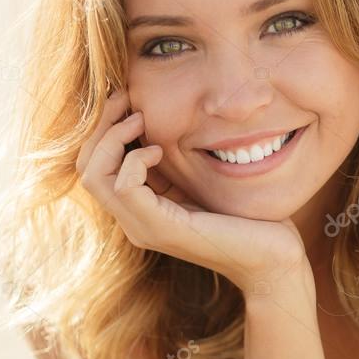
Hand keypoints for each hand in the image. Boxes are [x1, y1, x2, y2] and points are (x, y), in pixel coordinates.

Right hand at [76, 89, 309, 295]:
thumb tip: (159, 125)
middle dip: (100, 127)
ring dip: (112, 139)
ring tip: (140, 119)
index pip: (95, 167)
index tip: (128, 100)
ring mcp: (144, 227)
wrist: (272, 259)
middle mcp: (134, 222)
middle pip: (86, 169)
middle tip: (126, 100)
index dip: (104, 129)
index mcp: (141, 210)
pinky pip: (123, 187)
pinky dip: (135, 160)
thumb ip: (176, 164)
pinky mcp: (161, 228)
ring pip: (94, 177)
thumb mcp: (202, 182)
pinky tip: (159, 151)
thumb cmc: (247, 219)